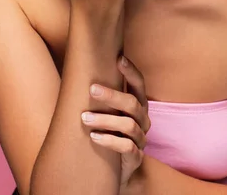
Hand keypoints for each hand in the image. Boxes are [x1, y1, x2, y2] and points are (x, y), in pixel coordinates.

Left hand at [82, 54, 150, 188]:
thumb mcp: (109, 113)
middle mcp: (143, 120)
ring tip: (84, 118)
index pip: (139, 85)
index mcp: (138, 106)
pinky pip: (126, 147)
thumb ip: (104, 98)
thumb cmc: (110, 133)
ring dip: (105, 120)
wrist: (115, 168)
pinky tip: (94, 137)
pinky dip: (109, 140)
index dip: (131, 71)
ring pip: (128, 125)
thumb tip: (83, 71)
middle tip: (92, 89)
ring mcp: (140, 139)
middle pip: (133, 103)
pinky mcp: (135, 157)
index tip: (119, 58)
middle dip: (112, 95)